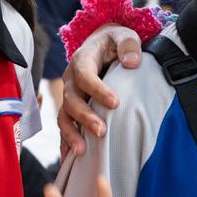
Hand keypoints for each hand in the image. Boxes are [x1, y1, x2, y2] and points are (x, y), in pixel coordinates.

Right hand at [57, 24, 143, 158]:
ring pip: (64, 117)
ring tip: (83, 152)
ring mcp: (69, 95)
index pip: (85, 75)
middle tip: (101, 132)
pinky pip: (64, 127)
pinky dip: (65, 144)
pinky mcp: (71, 109)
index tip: (115, 103)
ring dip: (71, 134)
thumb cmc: (115, 42)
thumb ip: (128, 45)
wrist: (102, 45)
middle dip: (85, 117)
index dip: (97, 90)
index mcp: (82, 60)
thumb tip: (132, 62)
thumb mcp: (124, 35)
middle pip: (71, 100)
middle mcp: (70, 79)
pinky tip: (69, 161)